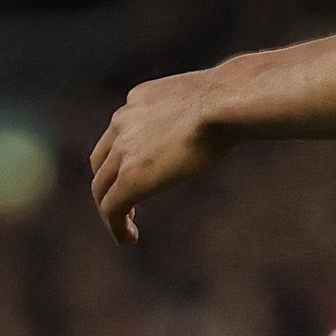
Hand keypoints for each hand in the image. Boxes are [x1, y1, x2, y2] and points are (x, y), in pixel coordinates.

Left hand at [87, 69, 237, 243]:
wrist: (226, 103)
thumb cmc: (234, 98)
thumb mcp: (208, 97)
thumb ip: (201, 107)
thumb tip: (229, 111)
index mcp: (139, 100)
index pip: (119, 132)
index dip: (123, 156)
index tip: (142, 171)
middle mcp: (123, 122)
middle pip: (102, 161)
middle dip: (109, 182)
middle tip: (127, 203)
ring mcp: (123, 150)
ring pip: (101, 187)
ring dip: (110, 208)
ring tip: (125, 227)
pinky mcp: (129, 177)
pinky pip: (110, 208)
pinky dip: (114, 225)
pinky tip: (128, 238)